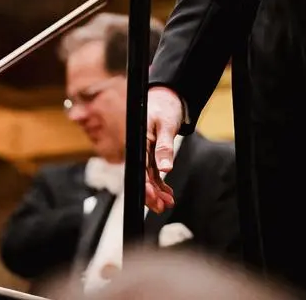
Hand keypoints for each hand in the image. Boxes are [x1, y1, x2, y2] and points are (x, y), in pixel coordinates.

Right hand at [144, 86, 182, 212]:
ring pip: (147, 176)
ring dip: (156, 191)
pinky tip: (167, 193)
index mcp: (139, 140)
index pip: (139, 168)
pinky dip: (159, 184)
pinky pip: (153, 172)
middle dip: (150, 194)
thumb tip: (165, 168)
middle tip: (161, 206)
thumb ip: (164, 147)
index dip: (145, 185)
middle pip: (141, 176)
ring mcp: (144, 152)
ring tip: (167, 203)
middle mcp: (138, 148)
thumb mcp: (166, 126)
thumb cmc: (164, 108)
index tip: (153, 198)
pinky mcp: (150, 154)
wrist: (166, 99)